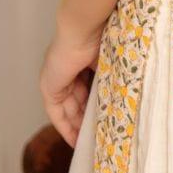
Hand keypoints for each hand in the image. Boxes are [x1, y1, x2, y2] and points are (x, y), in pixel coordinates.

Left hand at [39, 24, 102, 148]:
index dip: (94, 106)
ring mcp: (57, 79)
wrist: (83, 29)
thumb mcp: (110, 62)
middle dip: (86, 120)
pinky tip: (76, 141)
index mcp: (82, 60)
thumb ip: (111, 78)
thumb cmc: (102, 37)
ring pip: (68, 109)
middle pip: (77, 102)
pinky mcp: (49, 87)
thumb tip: (123, 98)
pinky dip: (66, 127)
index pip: (87, 89)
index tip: (104, 121)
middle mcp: (68, 70)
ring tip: (91, 143)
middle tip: (99, 137)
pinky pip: (57, 113)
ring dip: (78, 126)